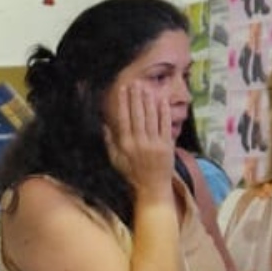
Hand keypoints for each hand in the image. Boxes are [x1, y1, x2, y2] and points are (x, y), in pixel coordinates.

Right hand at [103, 81, 175, 196]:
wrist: (152, 187)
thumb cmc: (132, 173)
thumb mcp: (115, 160)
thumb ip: (110, 142)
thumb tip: (104, 125)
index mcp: (126, 145)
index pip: (123, 119)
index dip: (123, 103)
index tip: (122, 90)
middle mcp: (139, 143)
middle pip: (138, 115)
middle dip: (136, 98)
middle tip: (135, 83)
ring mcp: (154, 144)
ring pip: (151, 118)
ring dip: (149, 101)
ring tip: (146, 88)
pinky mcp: (167, 145)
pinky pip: (166, 125)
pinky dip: (164, 112)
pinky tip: (162, 101)